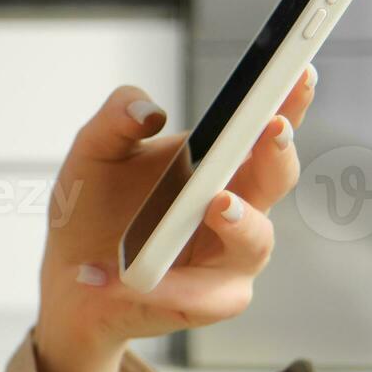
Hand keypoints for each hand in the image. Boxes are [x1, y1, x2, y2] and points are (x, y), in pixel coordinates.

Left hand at [29, 64, 318, 371]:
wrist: (71, 278)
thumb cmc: (94, 210)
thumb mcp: (93, 153)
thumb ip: (115, 119)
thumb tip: (148, 111)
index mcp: (218, 163)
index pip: (263, 127)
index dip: (288, 100)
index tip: (300, 71)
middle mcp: (238, 206)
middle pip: (277, 177)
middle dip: (278, 152)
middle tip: (271, 129)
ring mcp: (229, 256)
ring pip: (255, 240)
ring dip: (239, 221)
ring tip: (216, 204)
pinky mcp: (209, 300)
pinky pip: (204, 295)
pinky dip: (166, 284)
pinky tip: (131, 275)